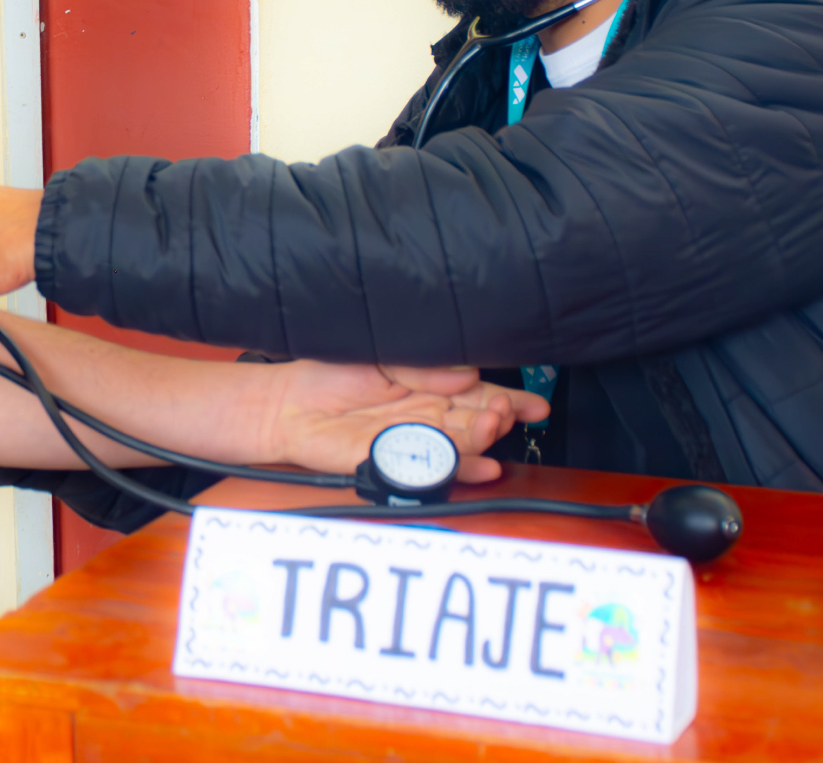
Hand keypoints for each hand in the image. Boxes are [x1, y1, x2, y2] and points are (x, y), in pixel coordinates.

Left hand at [266, 361, 543, 484]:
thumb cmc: (330, 373)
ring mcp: (413, 439)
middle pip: (476, 420)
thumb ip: (423, 364)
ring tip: (494, 425)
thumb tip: (466, 373)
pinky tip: (485, 466)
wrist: (287, 403)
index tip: (534, 405)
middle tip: (507, 410)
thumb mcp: (382, 353)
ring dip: (483, 438)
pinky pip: (435, 469)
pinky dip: (462, 469)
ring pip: (461, 444)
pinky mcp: (395, 460)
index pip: (478, 393)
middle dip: (499, 416)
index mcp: (428, 386)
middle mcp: (426, 415)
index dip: (510, 399)